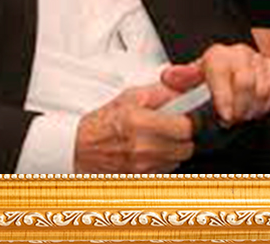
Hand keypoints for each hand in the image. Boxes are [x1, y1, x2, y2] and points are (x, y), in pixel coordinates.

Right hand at [74, 84, 193, 173]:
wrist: (80, 148)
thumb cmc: (103, 122)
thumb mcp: (130, 97)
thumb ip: (161, 92)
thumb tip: (184, 90)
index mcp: (139, 122)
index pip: (185, 127)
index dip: (189, 121)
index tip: (185, 116)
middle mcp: (143, 147)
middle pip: (186, 146)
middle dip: (182, 136)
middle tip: (171, 127)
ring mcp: (143, 166)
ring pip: (178, 159)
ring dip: (173, 150)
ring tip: (157, 139)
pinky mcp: (142, 179)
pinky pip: (166, 170)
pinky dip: (163, 161)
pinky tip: (150, 152)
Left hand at [161, 43, 269, 128]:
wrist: (229, 69)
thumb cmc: (208, 78)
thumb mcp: (190, 80)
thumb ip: (179, 79)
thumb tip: (168, 76)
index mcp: (216, 56)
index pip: (221, 74)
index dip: (224, 98)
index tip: (224, 117)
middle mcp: (238, 54)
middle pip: (245, 84)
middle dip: (239, 109)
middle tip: (232, 121)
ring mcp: (256, 60)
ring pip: (262, 89)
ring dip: (252, 109)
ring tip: (241, 116)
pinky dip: (266, 105)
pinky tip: (254, 110)